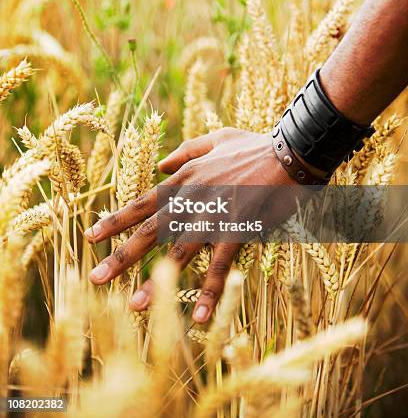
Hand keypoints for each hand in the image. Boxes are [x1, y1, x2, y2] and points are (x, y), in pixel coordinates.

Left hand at [85, 128, 296, 322]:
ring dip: (157, 280)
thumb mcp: (216, 138)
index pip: (142, 203)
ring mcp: (214, 216)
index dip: (116, 220)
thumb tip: (161, 163)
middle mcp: (192, 199)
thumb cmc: (254, 146)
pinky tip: (199, 316)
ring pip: (178, 252)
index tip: (92, 236)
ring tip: (136, 305)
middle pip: (150, 231)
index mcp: (185, 179)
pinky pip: (220, 264)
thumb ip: (186, 150)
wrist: (289, 152)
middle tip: (96, 278)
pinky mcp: (238, 229)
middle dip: (121, 255)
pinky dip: (209, 290)